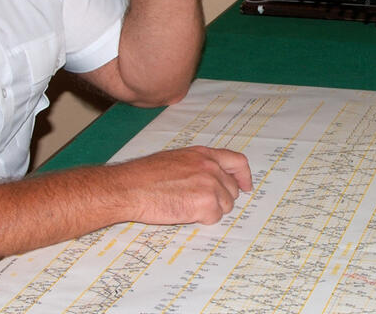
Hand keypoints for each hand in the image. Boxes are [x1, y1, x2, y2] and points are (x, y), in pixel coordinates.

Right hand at [114, 146, 252, 224]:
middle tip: (199, 204)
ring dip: (209, 210)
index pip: (237, 162)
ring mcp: (210, 185)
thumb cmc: (144, 175)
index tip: (246, 186)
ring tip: (185, 206)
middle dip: (220, 199)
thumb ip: (197, 166)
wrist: (129, 187)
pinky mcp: (206, 204)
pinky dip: (201, 219)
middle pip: (232, 190)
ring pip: (225, 206)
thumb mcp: (175, 159)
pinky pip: (213, 218)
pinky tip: (182, 212)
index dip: (244, 177)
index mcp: (203, 154)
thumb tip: (210, 179)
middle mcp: (210, 167)